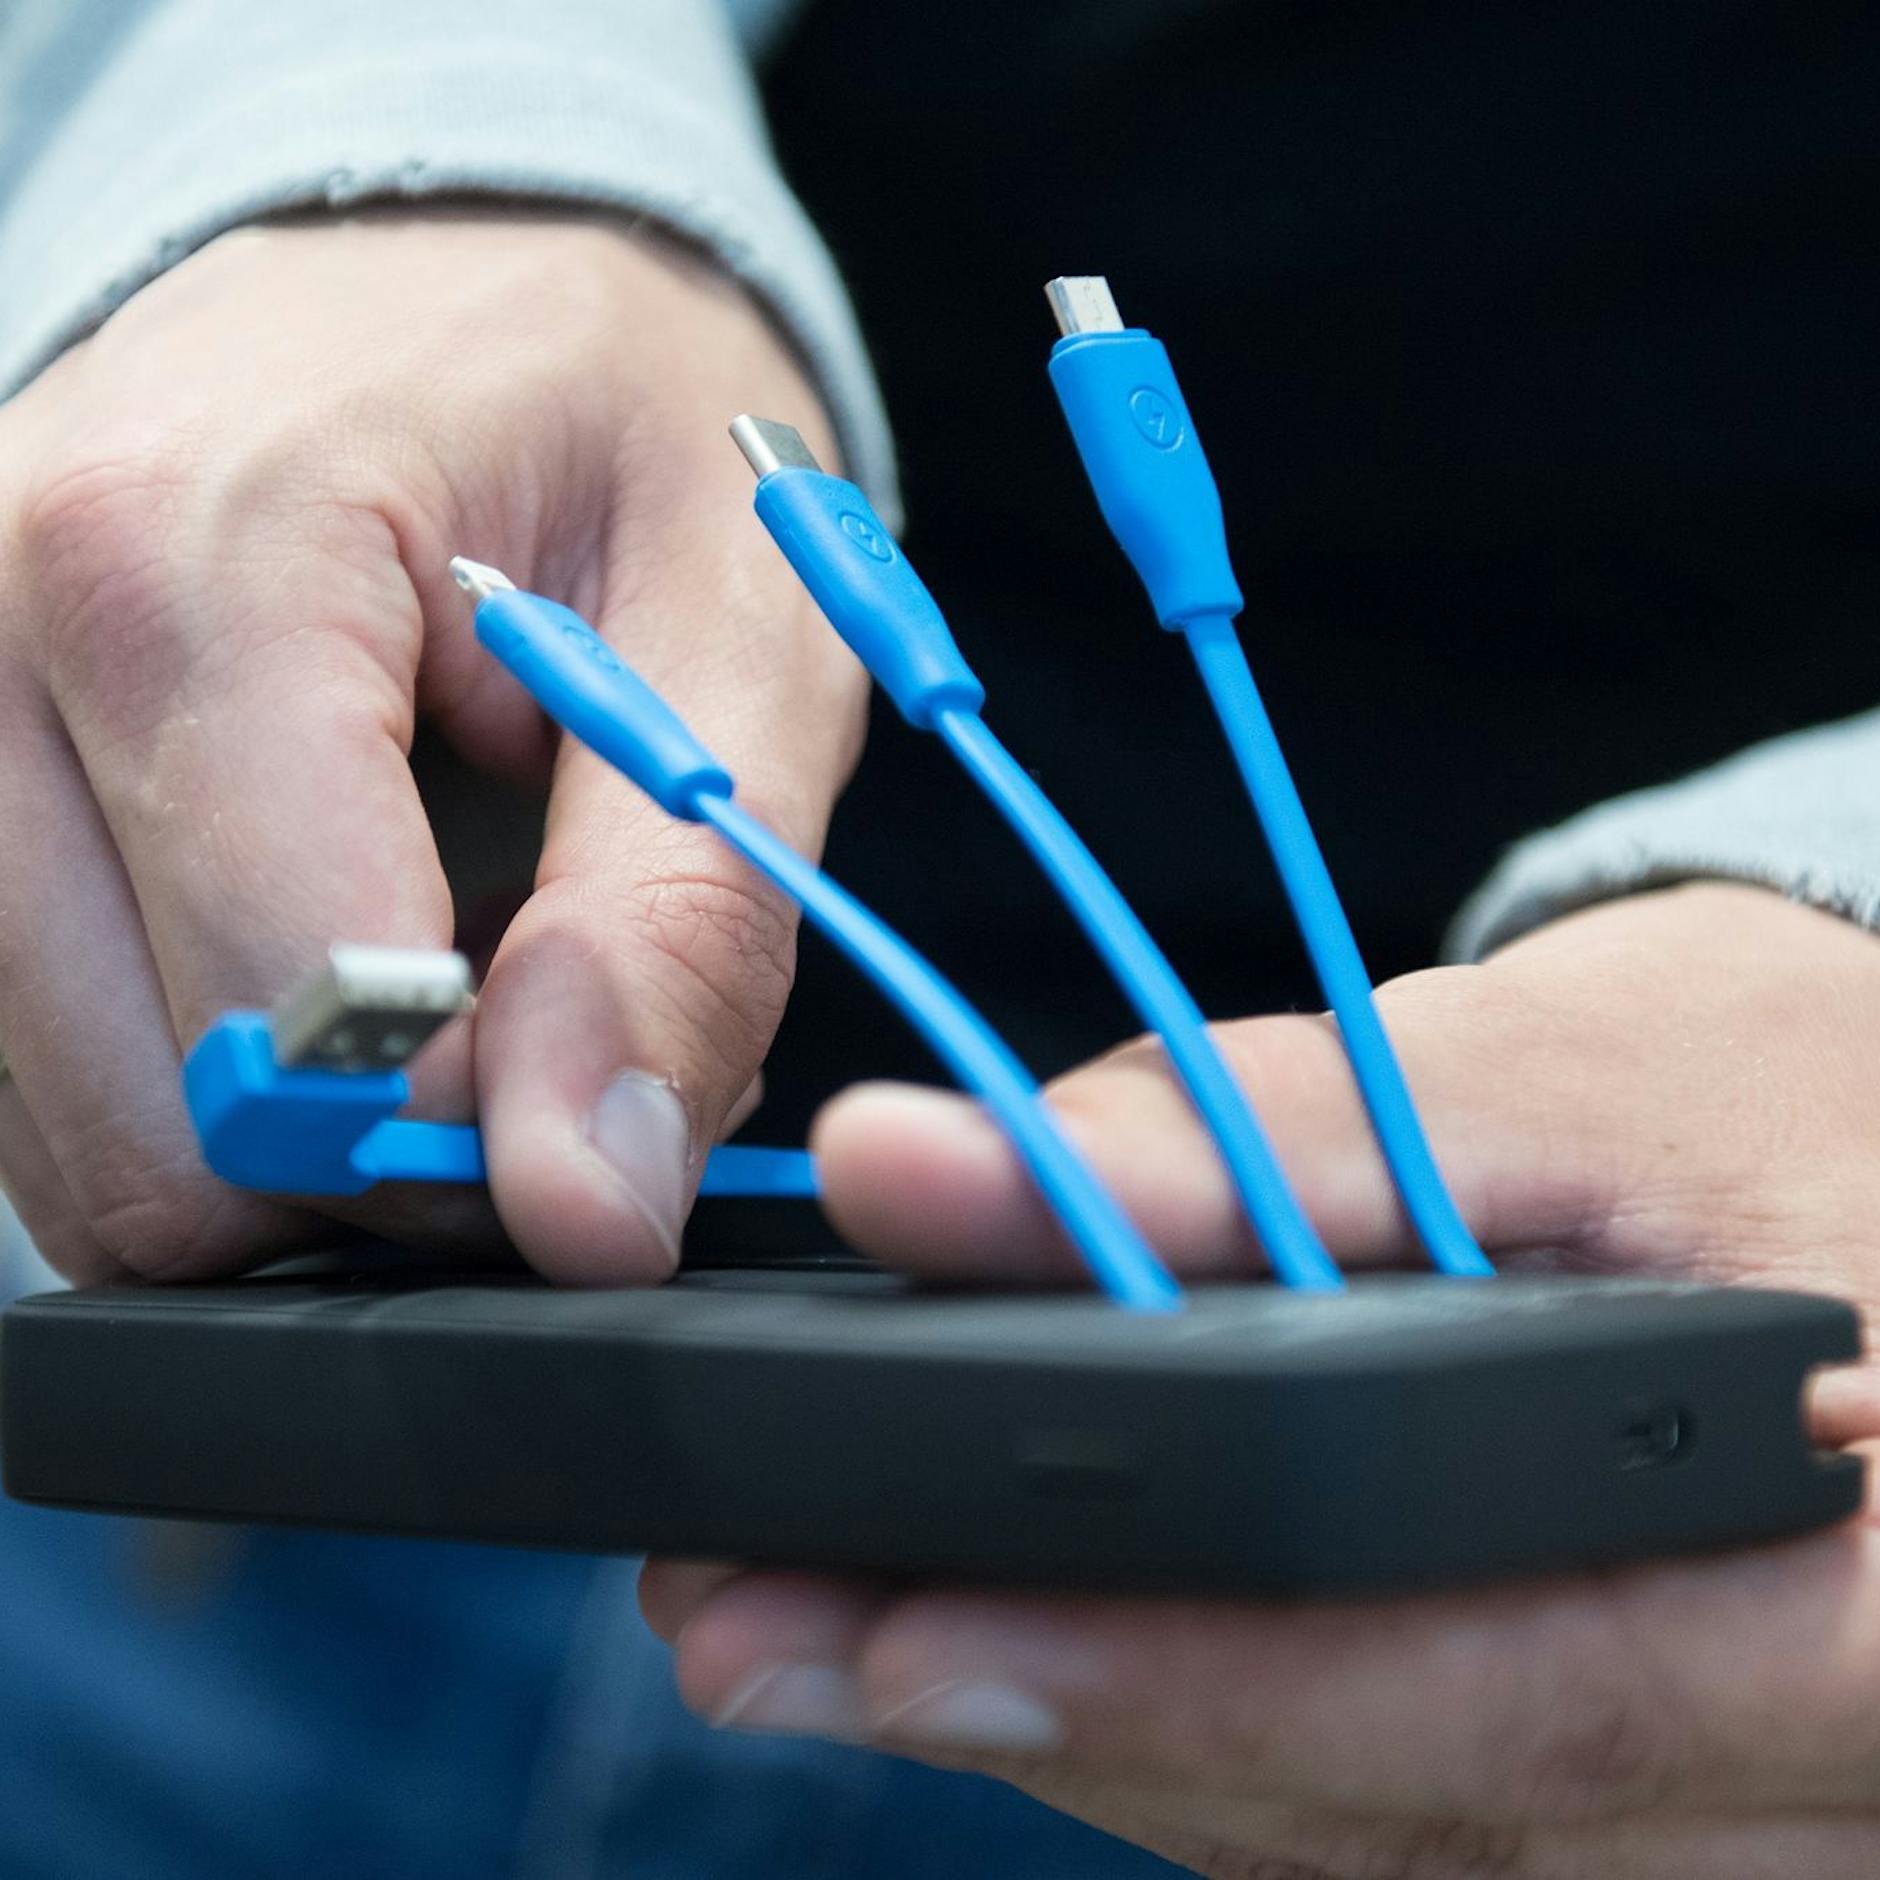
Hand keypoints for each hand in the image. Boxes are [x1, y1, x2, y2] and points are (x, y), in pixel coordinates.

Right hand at [0, 210, 862, 1284]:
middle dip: (387, 1147)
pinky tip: (327, 937)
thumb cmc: (616, 412)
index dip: (484, 1127)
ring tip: (438, 942)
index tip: (606, 1080)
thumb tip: (592, 1205)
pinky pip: (53, 1073)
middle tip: (531, 1000)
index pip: (288, 1035)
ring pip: (85, 1140)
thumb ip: (671, 931)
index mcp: (179, 568)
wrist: (465, 267)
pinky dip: (218, 1071)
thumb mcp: (734, 636)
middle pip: (156, 1140)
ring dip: (306, 1121)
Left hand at [644, 883, 1879, 1877]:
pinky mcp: (1664, 1794)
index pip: (1507, 1693)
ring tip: (852, 1633)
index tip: (904, 1636)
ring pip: (1379, 1851)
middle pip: (1408, 1813)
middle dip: (1071, 1726)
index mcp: (1879, 1600)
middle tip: (771, 1635)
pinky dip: (1215, 1738)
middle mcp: (1838, 1775)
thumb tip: (930, 1174)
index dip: (1188, 1685)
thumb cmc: (1779, 1086)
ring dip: (1110, 1744)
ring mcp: (1756, 1819)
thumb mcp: (1555, 1074)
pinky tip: (1053, 1646)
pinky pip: (1404, 1823)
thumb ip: (1254, 1146)